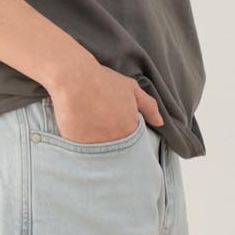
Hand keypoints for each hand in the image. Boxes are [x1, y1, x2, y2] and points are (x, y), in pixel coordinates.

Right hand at [44, 62, 162, 144]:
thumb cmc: (103, 81)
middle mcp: (114, 140)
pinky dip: (81, 148)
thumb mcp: (131, 89)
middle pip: (116, 153)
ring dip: (97, 148)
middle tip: (102, 131)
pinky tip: (78, 134)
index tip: (117, 132)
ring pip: (99, 155)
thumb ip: (149, 106)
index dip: (125, 140)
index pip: (133, 146)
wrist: (74, 79)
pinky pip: (81, 154)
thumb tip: (159, 122)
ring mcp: (95, 145)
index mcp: (129, 129)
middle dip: (111, 145)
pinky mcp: (77, 146)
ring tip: (90, 132)